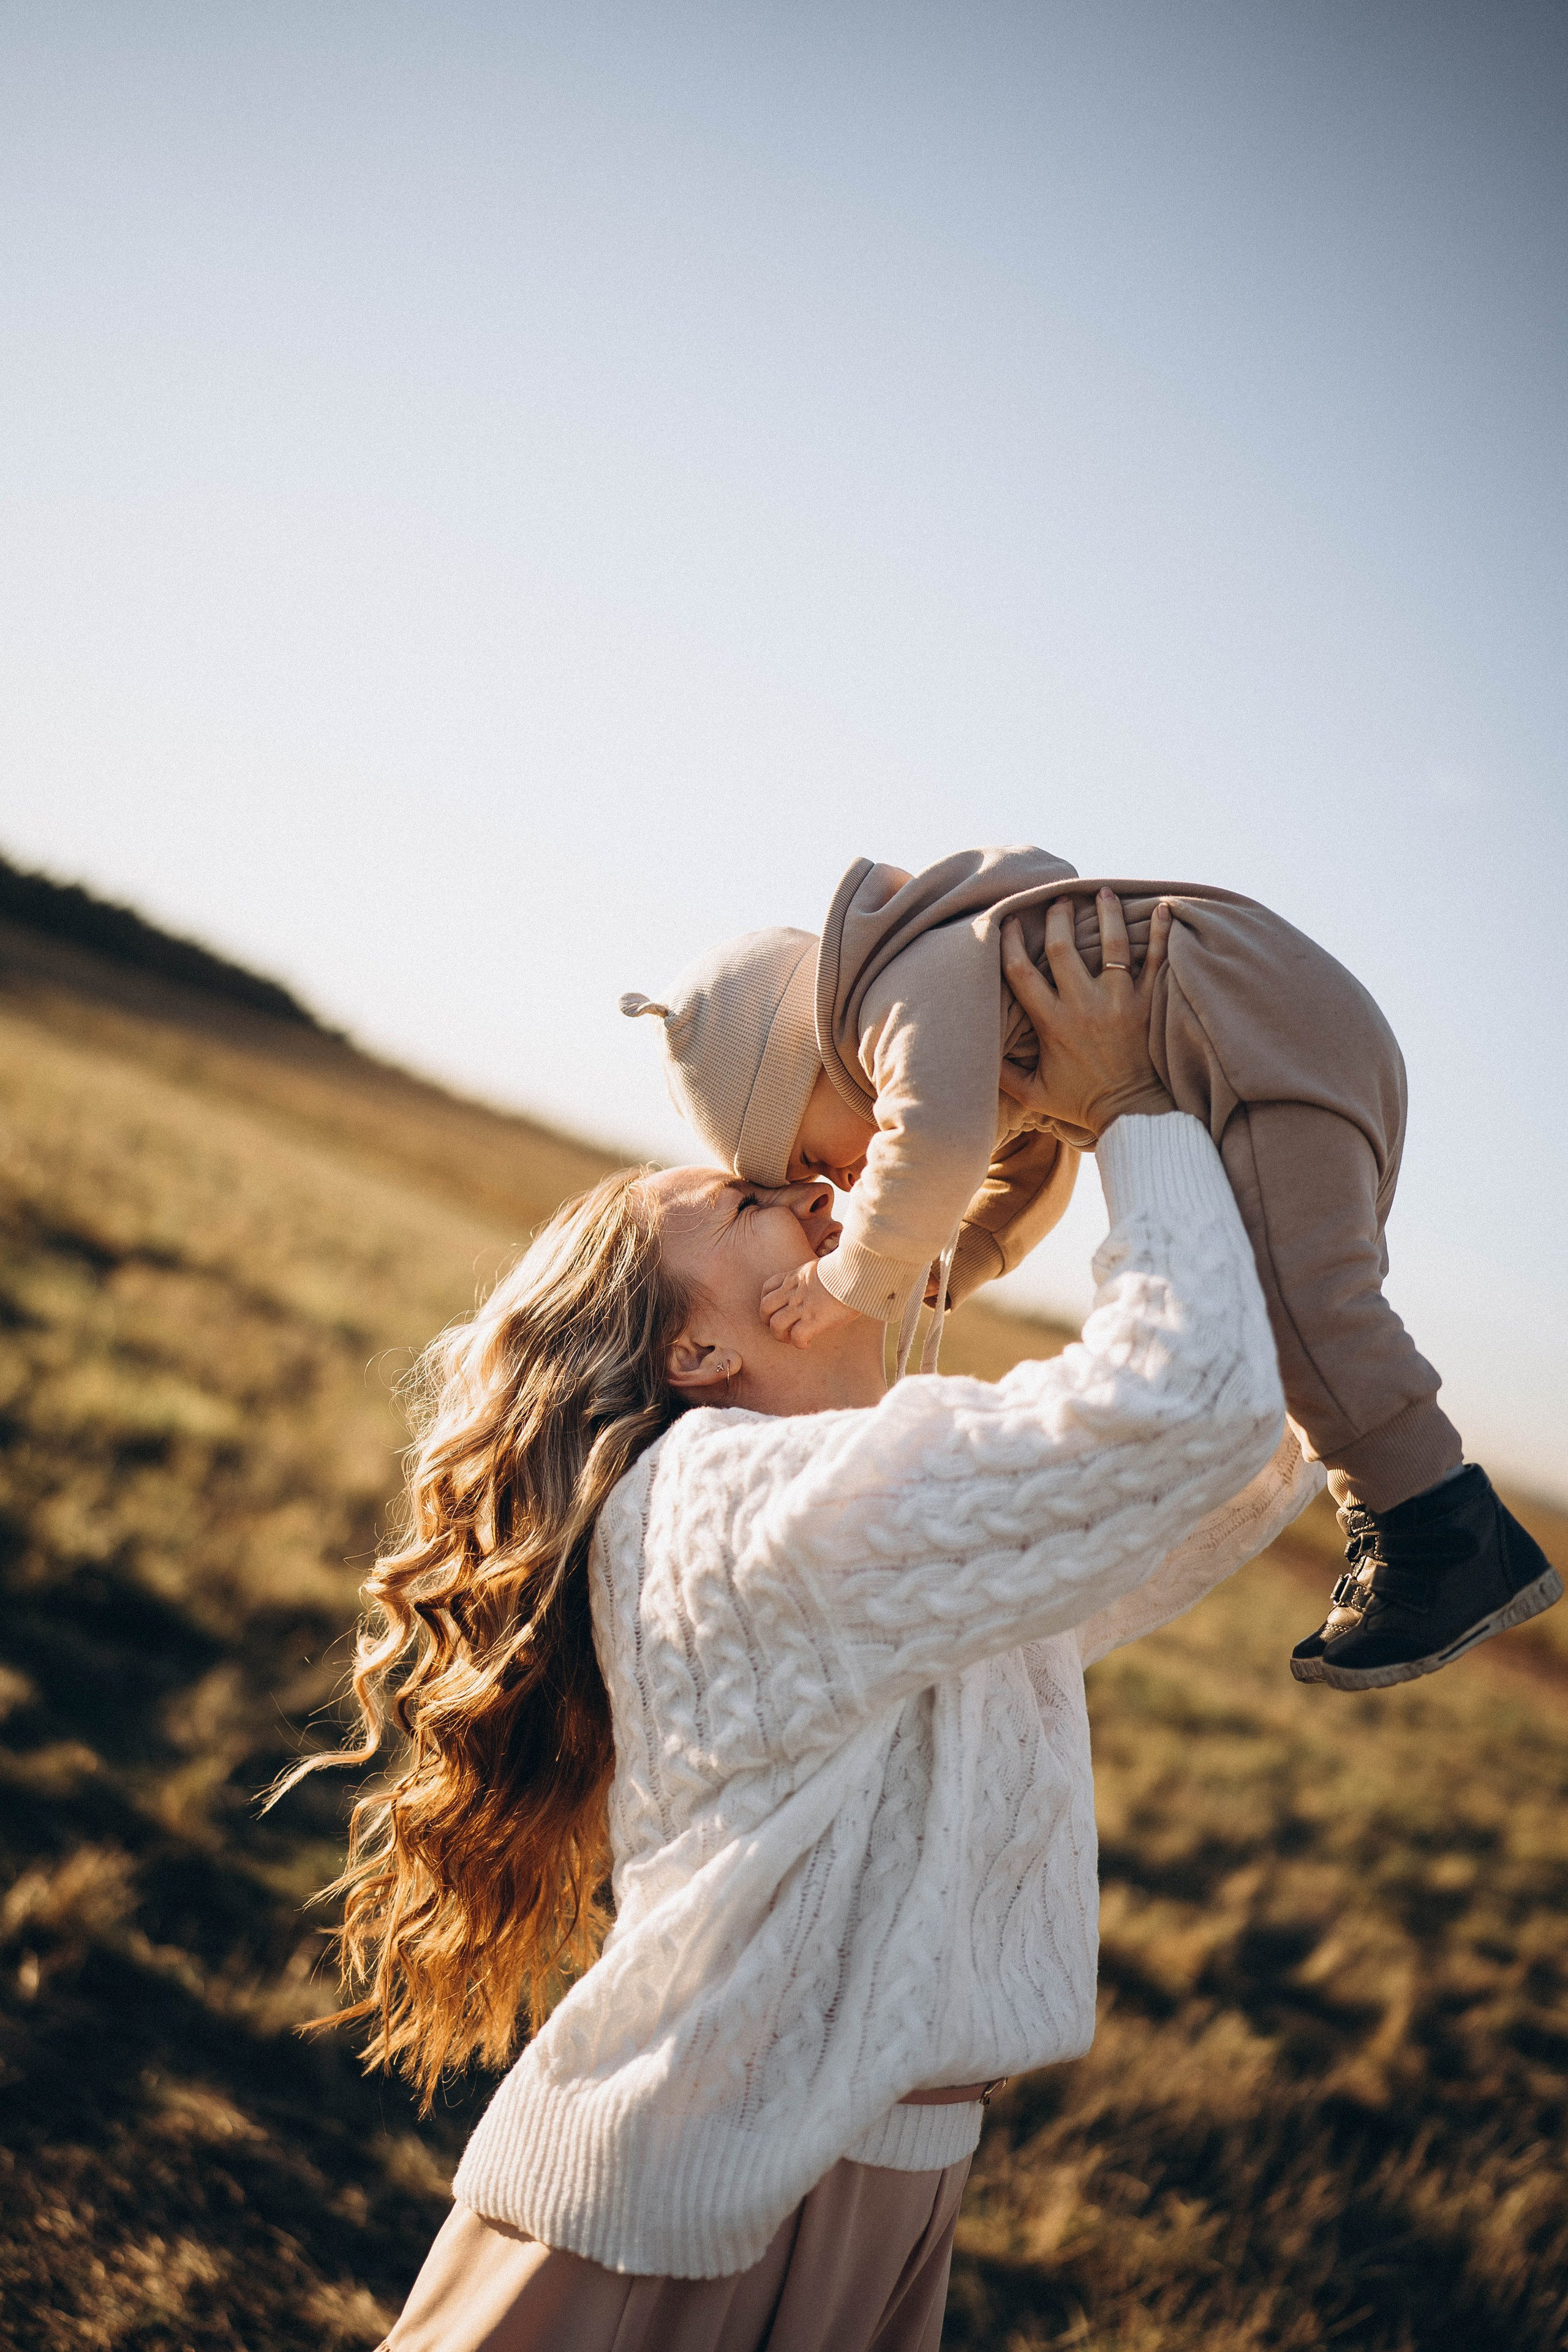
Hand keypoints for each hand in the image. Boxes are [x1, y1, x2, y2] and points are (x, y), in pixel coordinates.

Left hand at [761, 1257, 865, 1349]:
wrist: (857, 1270)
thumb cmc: (850, 1267)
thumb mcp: (825, 1265)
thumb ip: (818, 1275)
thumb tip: (828, 1278)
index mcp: (796, 1276)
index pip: (768, 1286)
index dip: (768, 1300)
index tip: (777, 1308)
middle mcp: (794, 1292)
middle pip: (765, 1307)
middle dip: (767, 1321)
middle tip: (780, 1327)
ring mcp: (802, 1306)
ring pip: (775, 1325)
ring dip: (780, 1336)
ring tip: (791, 1339)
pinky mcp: (814, 1320)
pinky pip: (797, 1337)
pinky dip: (799, 1344)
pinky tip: (808, 1344)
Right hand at [998, 890, 1174, 1139]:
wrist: (1133, 1115)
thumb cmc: (1081, 1103)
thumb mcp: (1033, 1093)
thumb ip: (1003, 1073)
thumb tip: (977, 1050)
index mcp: (1052, 1023)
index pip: (1022, 973)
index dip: (1012, 943)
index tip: (1011, 922)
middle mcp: (1084, 1006)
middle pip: (1064, 949)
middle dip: (1059, 918)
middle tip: (1059, 898)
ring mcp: (1120, 1002)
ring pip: (1111, 946)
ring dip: (1106, 914)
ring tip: (1101, 891)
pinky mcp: (1148, 1004)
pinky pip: (1157, 961)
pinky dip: (1162, 932)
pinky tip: (1164, 907)